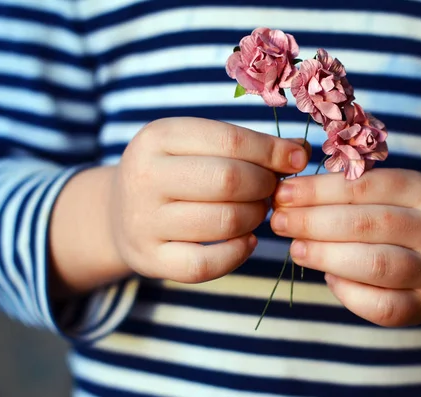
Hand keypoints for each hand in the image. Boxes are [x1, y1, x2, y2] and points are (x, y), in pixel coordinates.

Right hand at [110, 117, 308, 283]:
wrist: (118, 212)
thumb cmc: (174, 173)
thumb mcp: (196, 145)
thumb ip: (247, 145)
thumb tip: (301, 152)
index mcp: (158, 137)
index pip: (230, 141)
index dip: (272, 152)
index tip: (297, 159)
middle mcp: (144, 176)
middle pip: (228, 180)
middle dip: (264, 186)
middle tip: (271, 190)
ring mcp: (143, 221)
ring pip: (223, 222)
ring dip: (255, 218)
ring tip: (258, 211)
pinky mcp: (149, 259)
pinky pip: (207, 264)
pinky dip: (238, 253)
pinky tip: (247, 240)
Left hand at [270, 168, 420, 325]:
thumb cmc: (393, 218)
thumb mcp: (382, 194)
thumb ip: (345, 190)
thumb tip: (289, 194)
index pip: (364, 187)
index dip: (318, 190)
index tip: (283, 194)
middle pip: (365, 224)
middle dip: (313, 222)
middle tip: (279, 221)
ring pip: (372, 264)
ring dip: (324, 255)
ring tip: (295, 248)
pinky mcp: (420, 307)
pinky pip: (377, 304)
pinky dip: (345, 290)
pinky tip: (328, 275)